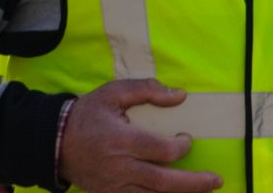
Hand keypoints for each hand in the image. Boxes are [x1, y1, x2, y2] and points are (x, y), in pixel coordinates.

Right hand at [59, 80, 220, 191]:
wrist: (56, 141)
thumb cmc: (87, 115)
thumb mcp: (112, 93)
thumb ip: (146, 90)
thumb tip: (180, 95)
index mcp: (123, 140)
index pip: (163, 150)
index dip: (182, 146)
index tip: (186, 138)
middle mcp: (122, 167)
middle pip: (165, 182)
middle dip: (195, 183)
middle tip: (216, 180)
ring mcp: (116, 187)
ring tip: (204, 192)